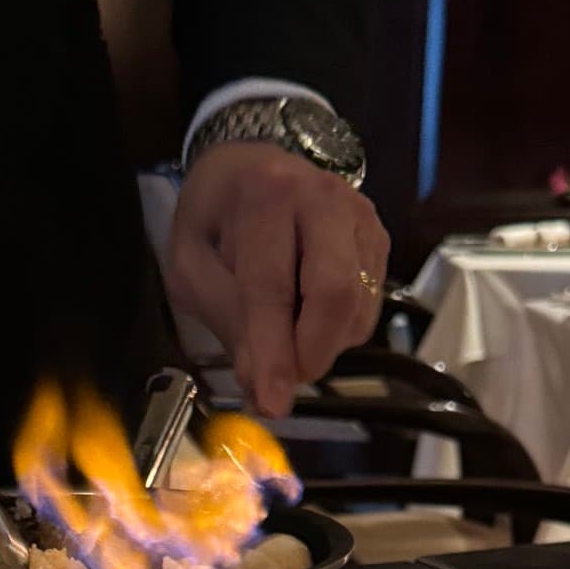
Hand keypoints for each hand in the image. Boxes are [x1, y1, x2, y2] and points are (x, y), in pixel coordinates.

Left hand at [166, 143, 389, 419]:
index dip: (274, 351)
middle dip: (310, 352)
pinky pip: (368, 305)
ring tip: (285, 332)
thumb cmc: (214, 218)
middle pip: (336, 293)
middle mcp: (324, 198)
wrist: (249, 166)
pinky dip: (338, 329)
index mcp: (266, 194)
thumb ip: (226, 319)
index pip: (273, 286)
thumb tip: (261, 384)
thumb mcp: (191, 267)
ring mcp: (360, 218)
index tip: (273, 402)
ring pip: (357, 307)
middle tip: (284, 379)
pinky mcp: (378, 239)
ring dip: (322, 344)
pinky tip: (306, 313)